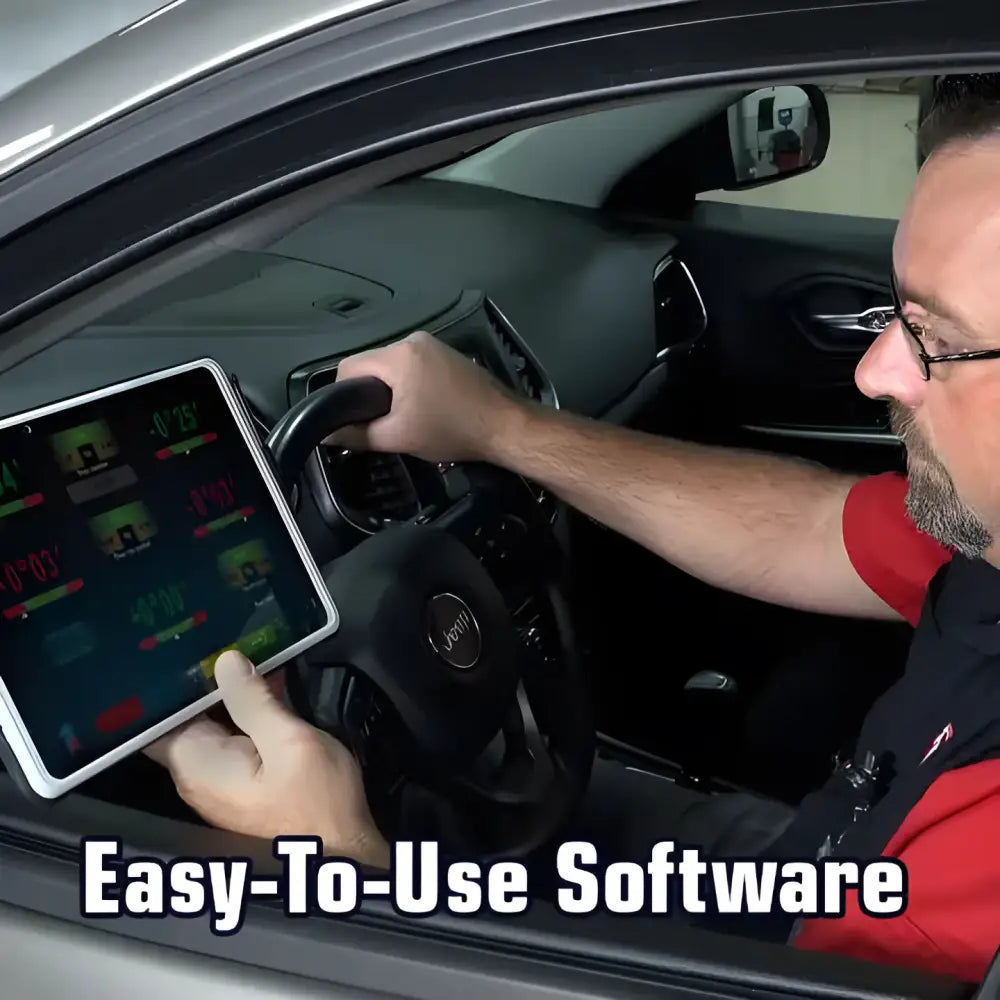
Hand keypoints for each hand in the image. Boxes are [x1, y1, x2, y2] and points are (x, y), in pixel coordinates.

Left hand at [144, 651, 388, 867]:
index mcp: (197, 764)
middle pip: (184, 717)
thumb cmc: (317, 803)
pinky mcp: (237, 784)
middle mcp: (195, 775)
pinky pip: (229, 739)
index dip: (168, 682)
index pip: (155, 717)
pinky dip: (242, 714)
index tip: (190, 647)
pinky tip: (265, 689)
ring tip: (248, 656)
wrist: (342, 855)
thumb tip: (225, 662)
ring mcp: (216, 782)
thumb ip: (254, 702)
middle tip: (227, 639)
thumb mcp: (291, 742)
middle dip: (203, 682)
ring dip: (227, 696)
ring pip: (209, 726)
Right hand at [327, 331, 526, 462]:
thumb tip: (327, 436)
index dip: (342, 394)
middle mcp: (413, 340)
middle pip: (372, 364)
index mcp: (398, 355)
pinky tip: (421, 407)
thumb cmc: (451, 430)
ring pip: (393, 366)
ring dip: (391, 390)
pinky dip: (410, 384)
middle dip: (369, 393)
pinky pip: (414, 366)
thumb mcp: (399, 437)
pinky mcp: (448, 354)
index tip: (351, 419)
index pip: (349, 366)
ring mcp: (434, 345)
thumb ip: (358, 434)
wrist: (505, 426)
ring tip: (400, 417)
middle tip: (377, 423)